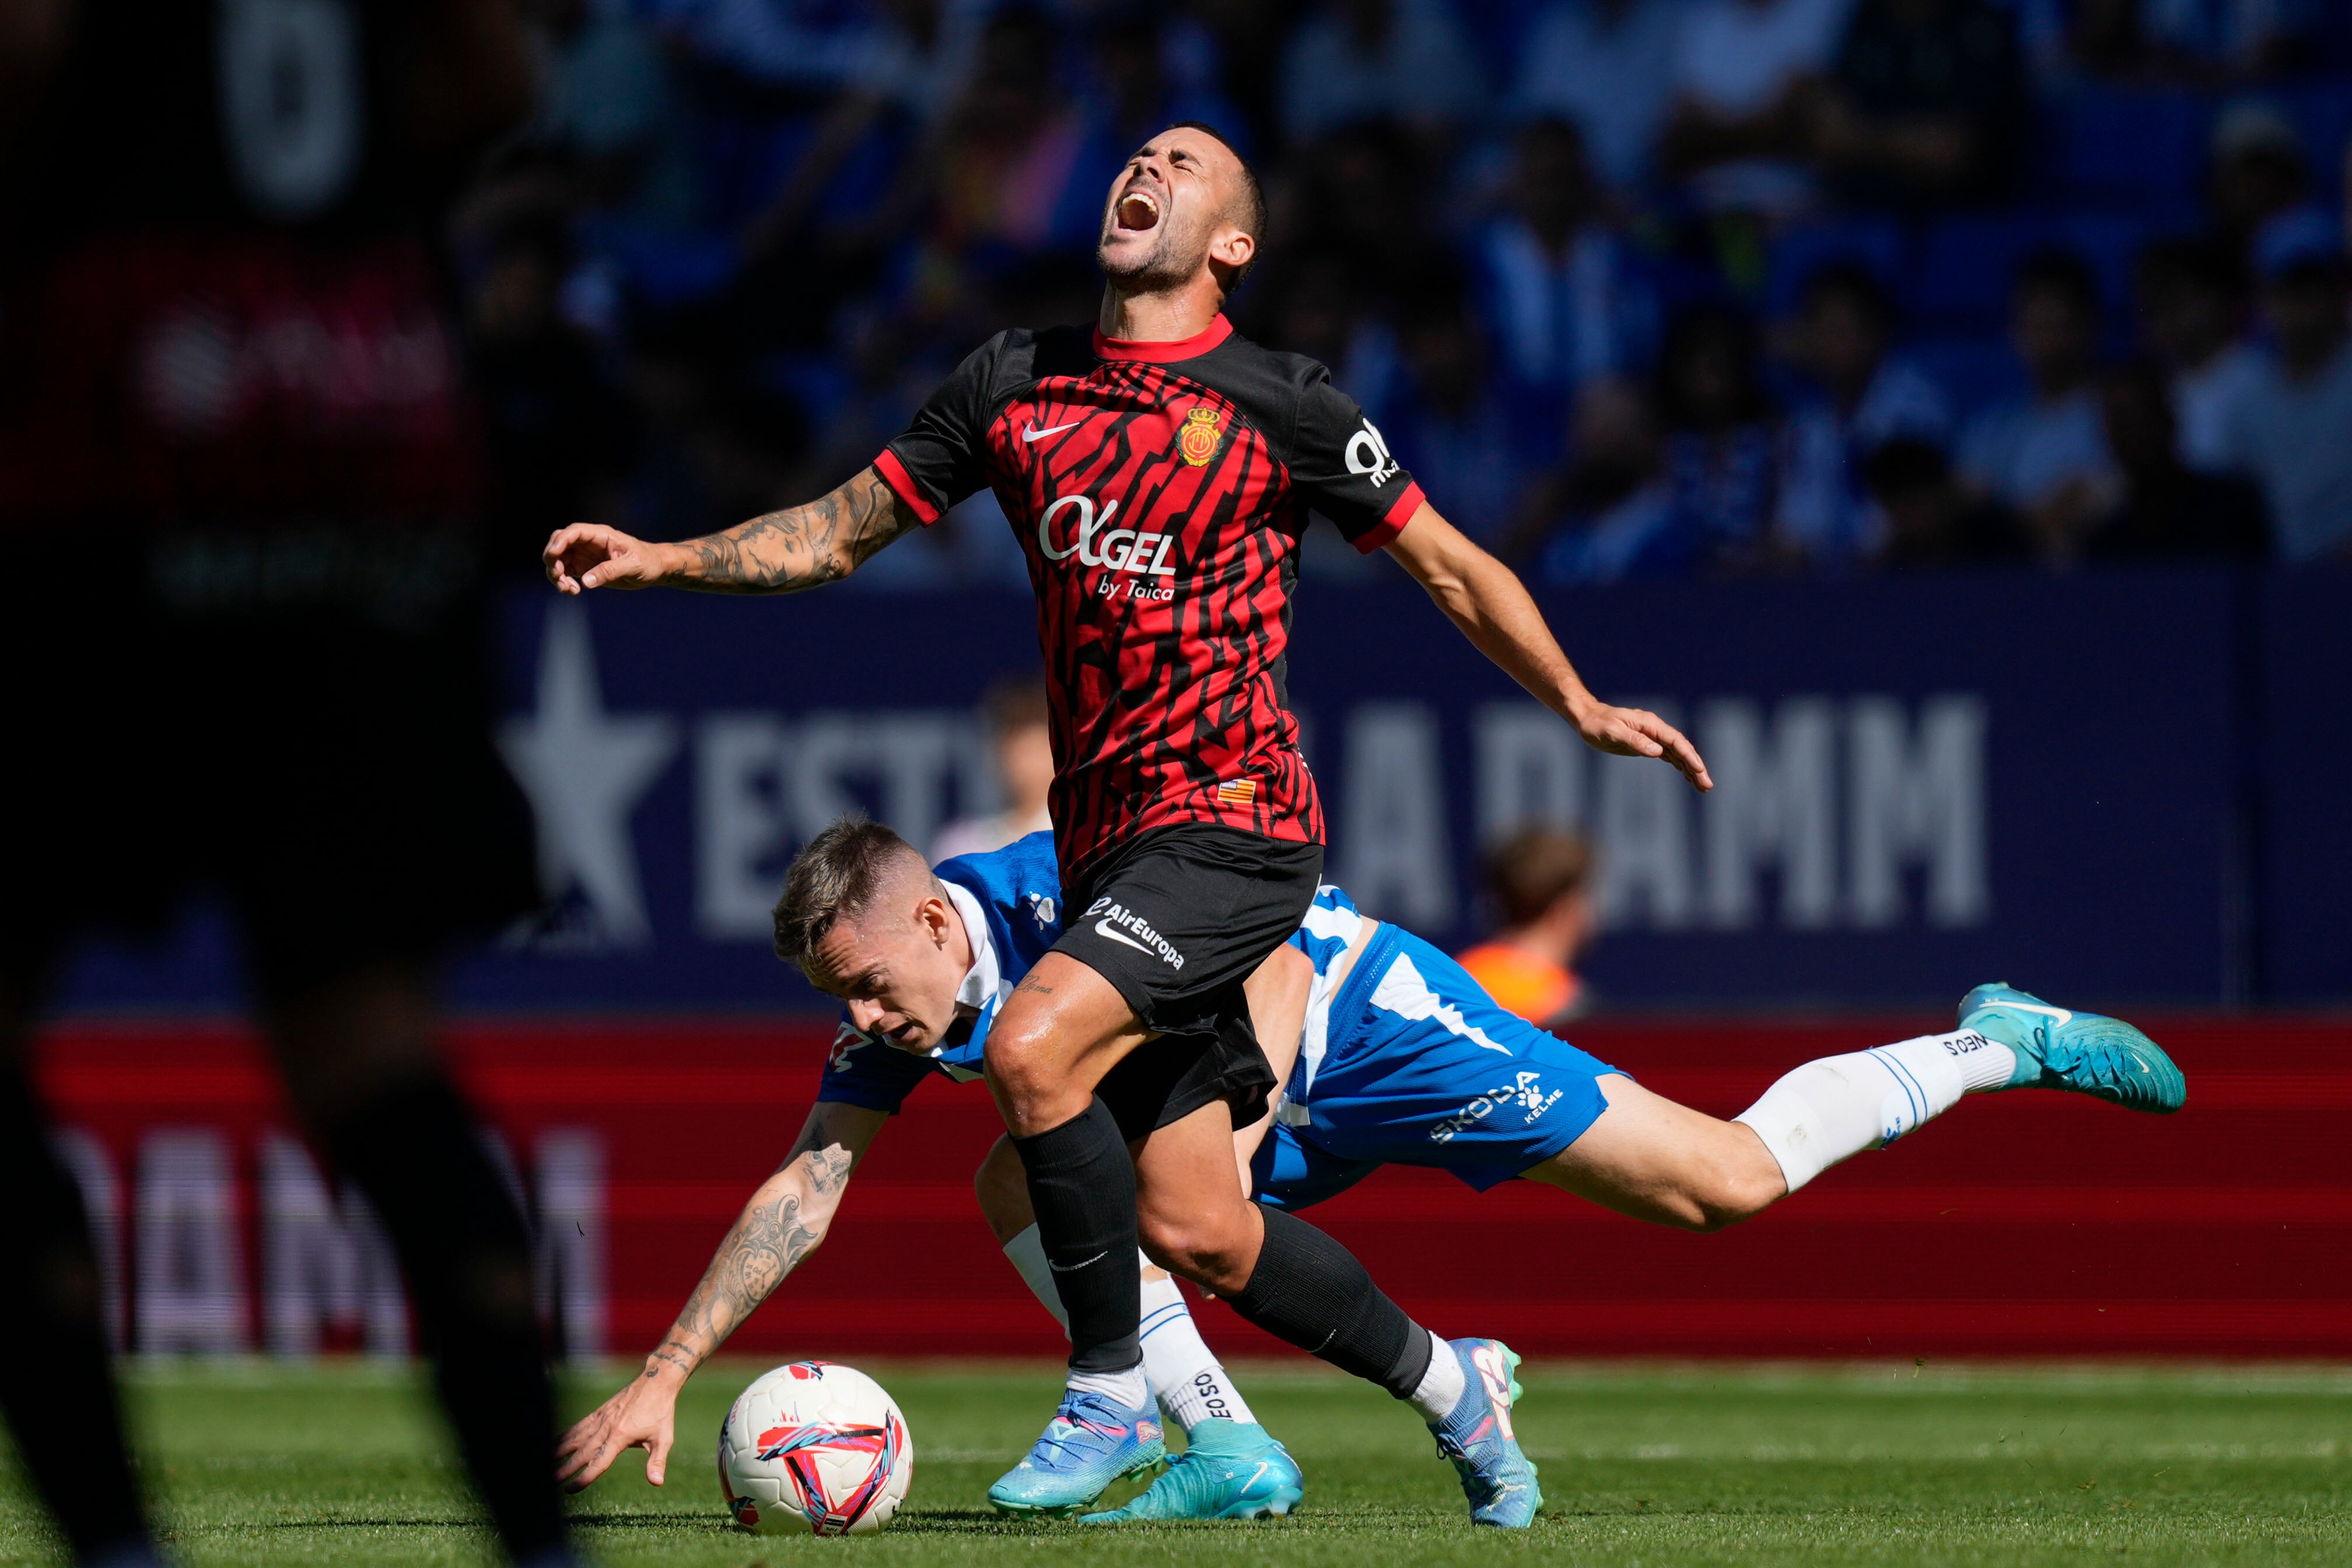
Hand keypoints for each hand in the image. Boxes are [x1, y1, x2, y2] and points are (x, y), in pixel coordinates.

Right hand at [544, 522, 673, 594]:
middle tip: (558, 575)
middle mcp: (589, 543)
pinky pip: (566, 572)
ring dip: (556, 574)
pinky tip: (573, 591)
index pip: (574, 532)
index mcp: (601, 535)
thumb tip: (585, 581)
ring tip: (568, 589)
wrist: (655, 569)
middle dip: (552, 558)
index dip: (560, 541)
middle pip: (559, 543)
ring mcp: (584, 555)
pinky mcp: (585, 568)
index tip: (553, 555)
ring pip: (559, 560)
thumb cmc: (647, 562)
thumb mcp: (632, 566)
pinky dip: (564, 582)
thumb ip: (609, 571)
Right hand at [556, 1370, 680, 1491]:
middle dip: (565, 1469)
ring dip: (559, 1452)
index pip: (598, 1462)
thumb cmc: (661, 1412)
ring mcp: (600, 1419)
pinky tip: (554, 1443)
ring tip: (544, 1464)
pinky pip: (578, 1426)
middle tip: (549, 1482)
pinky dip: (565, 1435)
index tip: (571, 1489)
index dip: (584, 1477)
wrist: (656, 1381)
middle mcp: (606, 1428)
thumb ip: (657, 1461)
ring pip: (575, 1438)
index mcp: (620, 1437)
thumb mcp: (664, 1439)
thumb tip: (657, 1482)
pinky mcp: (599, 1412)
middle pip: (581, 1453)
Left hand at [1572, 700, 1712, 792]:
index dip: (1689, 755)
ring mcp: (1654, 738)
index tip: (1699, 769)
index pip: (1675, 741)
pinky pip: (1670, 757)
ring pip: (1678, 755)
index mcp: (1650, 724)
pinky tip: (1690, 779)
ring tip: (1705, 788)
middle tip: (1707, 786)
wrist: (1588, 718)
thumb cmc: (1598, 724)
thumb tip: (1658, 752)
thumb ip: (1635, 741)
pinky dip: (1681, 768)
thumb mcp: (1613, 732)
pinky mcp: (1649, 745)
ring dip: (1692, 770)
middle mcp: (1656, 730)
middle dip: (1696, 767)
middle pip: (1682, 749)